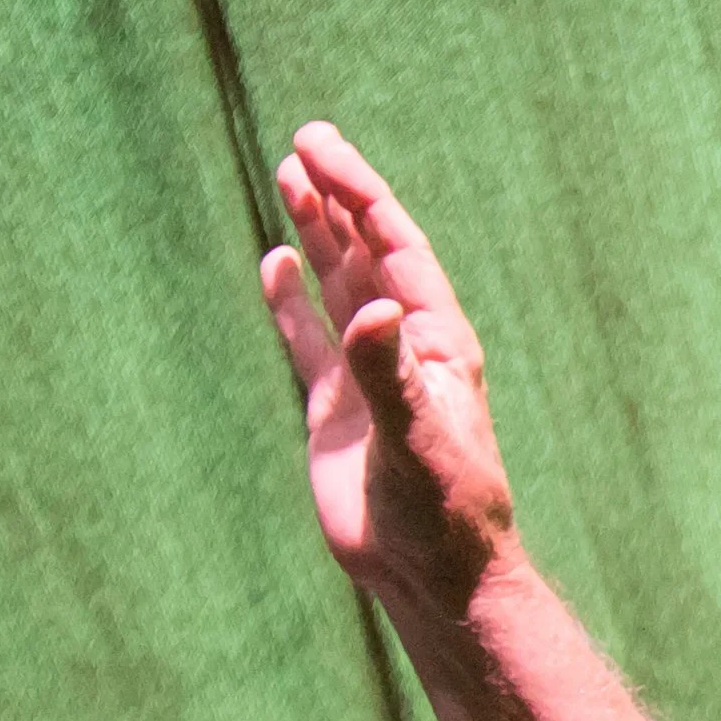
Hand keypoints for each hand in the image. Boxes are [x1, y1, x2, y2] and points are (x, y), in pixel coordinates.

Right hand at [261, 123, 516, 618]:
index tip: (324, 150)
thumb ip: (390, 374)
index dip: (364, 197)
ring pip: (341, 290)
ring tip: (291, 175)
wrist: (435, 580)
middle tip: (306, 140)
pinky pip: (312, 343)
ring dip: (319, 236)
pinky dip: (293, 304)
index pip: (399, 252)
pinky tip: (277, 263)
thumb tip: (377, 305)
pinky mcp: (339, 416)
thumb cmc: (444, 515)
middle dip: (341, 199)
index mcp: (439, 348)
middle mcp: (407, 355)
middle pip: (370, 257)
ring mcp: (372, 383)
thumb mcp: (418, 441)